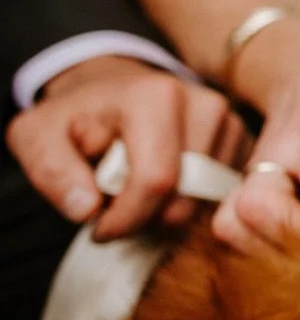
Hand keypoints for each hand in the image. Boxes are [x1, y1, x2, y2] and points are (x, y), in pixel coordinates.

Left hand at [6, 55, 246, 237]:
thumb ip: (52, 171)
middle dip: (147, 218)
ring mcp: (230, 123)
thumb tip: (87, 210)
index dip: (125, 219)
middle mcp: (206, 105)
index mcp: (156, 97)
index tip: (98, 229)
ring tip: (139, 194)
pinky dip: (194, 204)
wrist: (110, 90)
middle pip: (187, 197)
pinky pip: (225, 194)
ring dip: (170, 212)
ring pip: (209, 201)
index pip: (156, 181)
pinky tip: (168, 190)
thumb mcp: (37, 136)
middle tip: (116, 208)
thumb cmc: (74, 116)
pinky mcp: (243, 141)